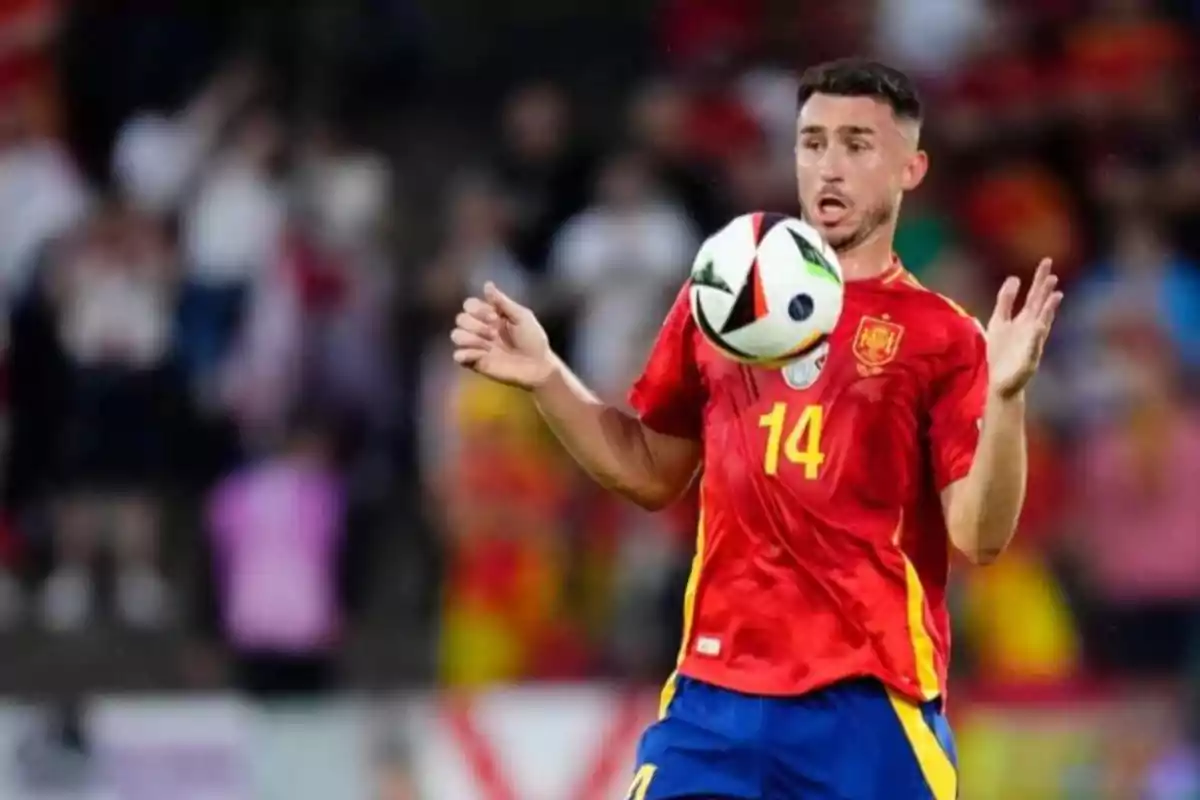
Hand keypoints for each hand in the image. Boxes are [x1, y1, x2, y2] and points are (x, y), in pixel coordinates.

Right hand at [451, 282, 554, 389]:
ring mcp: (477, 346)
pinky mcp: (475, 362)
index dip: (478, 309)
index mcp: (490, 315)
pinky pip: (457, 356)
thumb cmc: (533, 340)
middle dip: (476, 325)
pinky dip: (466, 354)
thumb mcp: (522, 316)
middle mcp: (480, 329)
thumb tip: (487, 284)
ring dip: (470, 338)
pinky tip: (482, 356)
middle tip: (494, 334)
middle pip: (460, 318)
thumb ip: (503, 301)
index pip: (469, 305)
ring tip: (488, 346)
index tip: (496, 318)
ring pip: (456, 335)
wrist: (537, 366)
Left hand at [986, 258, 1063, 399]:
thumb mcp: (999, 321)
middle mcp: (1031, 328)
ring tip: (1056, 295)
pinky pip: (1034, 345)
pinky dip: (1037, 336)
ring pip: (1042, 322)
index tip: (1046, 262)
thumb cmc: (1002, 352)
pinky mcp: (1029, 358)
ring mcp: (1032, 342)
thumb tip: (1014, 277)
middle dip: (1045, 289)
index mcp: (1024, 319)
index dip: (1039, 280)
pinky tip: (1041, 325)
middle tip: (1052, 271)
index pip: (1033, 295)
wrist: (1001, 382)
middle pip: (1039, 305)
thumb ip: (1005, 301)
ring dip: (1048, 310)